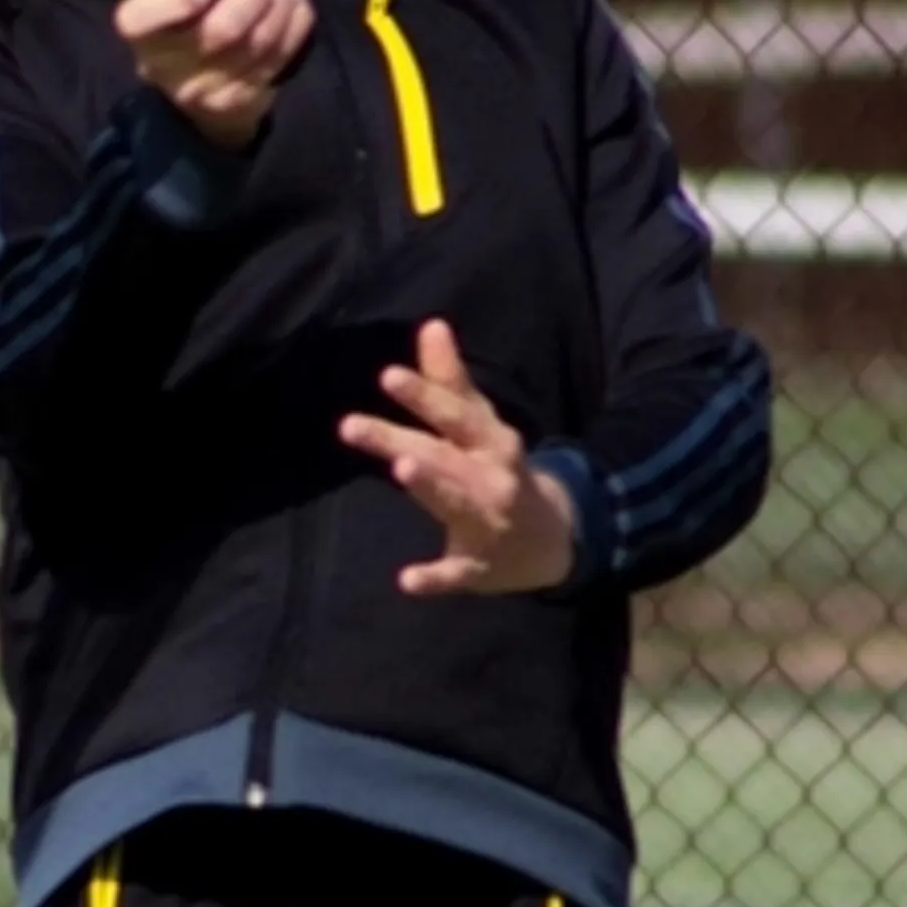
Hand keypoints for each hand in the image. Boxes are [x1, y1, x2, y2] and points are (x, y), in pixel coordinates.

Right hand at [111, 0, 313, 151]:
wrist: (209, 72)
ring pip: (260, 40)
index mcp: (141, 27)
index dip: (175, 2)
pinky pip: (282, 54)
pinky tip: (290, 9)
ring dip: (280, 3)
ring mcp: (202, 91)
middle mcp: (163, 65)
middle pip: (222, 29)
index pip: (139, 20)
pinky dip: (296, 20)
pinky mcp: (239, 103)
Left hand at [339, 320, 577, 595]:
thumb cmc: (501, 470)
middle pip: (441, 454)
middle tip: (350, 426)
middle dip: (399, 439)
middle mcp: (490, 476)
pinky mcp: (479, 566)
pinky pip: (457, 572)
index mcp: (489, 440)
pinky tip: (406, 581)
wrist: (556, 538)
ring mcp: (487, 522)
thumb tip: (431, 325)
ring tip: (401, 469)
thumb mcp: (481, 425)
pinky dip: (435, 578)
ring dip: (430, 486)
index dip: (423, 394)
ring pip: (455, 502)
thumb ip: (451, 381)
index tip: (387, 375)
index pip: (454, 413)